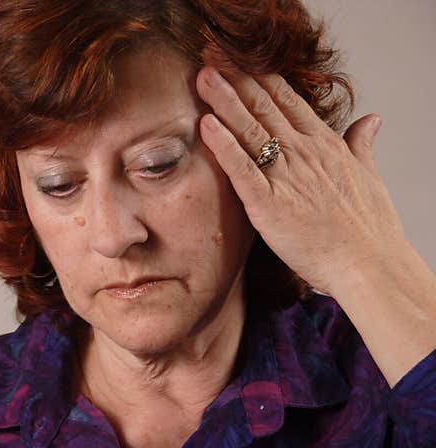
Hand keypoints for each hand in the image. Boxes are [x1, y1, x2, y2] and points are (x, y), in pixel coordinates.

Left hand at [195, 58, 405, 294]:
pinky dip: (224, 145)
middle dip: (237, 80)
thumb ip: (361, 145)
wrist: (367, 264)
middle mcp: (304, 153)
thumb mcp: (368, 176)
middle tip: (211, 58)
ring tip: (203, 77)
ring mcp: (286, 176)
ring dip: (224, 101)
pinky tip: (207, 124)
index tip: (240, 61)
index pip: (288, 101)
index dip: (262, 78)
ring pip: (250, 130)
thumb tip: (370, 120)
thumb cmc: (368, 228)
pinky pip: (241, 169)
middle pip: (264, 107)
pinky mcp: (269, 203)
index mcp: (324, 146)